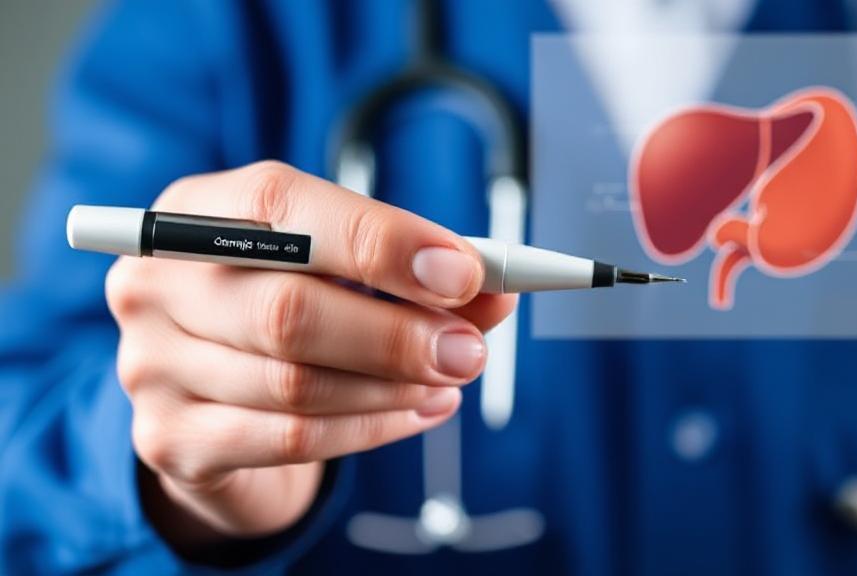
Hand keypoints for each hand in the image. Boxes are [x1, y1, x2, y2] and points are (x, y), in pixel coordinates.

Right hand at [106, 161, 516, 550]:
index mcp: (197, 211)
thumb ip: (414, 275)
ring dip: (394, 386)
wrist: (215, 400)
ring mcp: (152, 365)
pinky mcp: (169, 439)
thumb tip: (495, 291)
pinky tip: (416, 412)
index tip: (463, 273)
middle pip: (289, 311)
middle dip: (398, 334)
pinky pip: (289, 440)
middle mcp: (157, 283)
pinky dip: (371, 428)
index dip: (381, 241)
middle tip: (469, 350)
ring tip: (449, 380)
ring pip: (297, 385)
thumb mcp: (341, 271)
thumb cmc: (289, 308)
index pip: (283, 209)